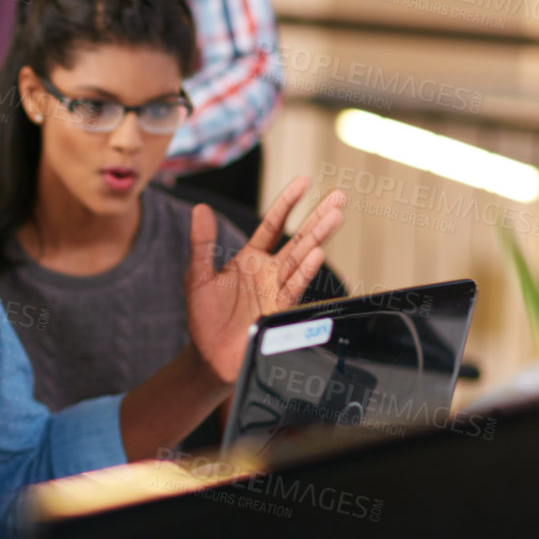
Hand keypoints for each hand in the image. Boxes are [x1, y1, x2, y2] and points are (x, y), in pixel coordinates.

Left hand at [185, 175, 345, 383]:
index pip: (273, 224)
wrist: (209, 356)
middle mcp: (269, 271)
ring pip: (302, 259)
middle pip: (298, 238)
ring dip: (319, 237)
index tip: (305, 181)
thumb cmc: (204, 316)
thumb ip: (202, 243)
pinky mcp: (278, 311)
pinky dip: (305, 271)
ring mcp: (276, 290)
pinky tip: (316, 254)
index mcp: (250, 258)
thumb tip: (200, 209)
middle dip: (318, 217)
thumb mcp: (198, 275)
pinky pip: (293, 287)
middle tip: (339, 196)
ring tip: (336, 215)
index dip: (288, 203)